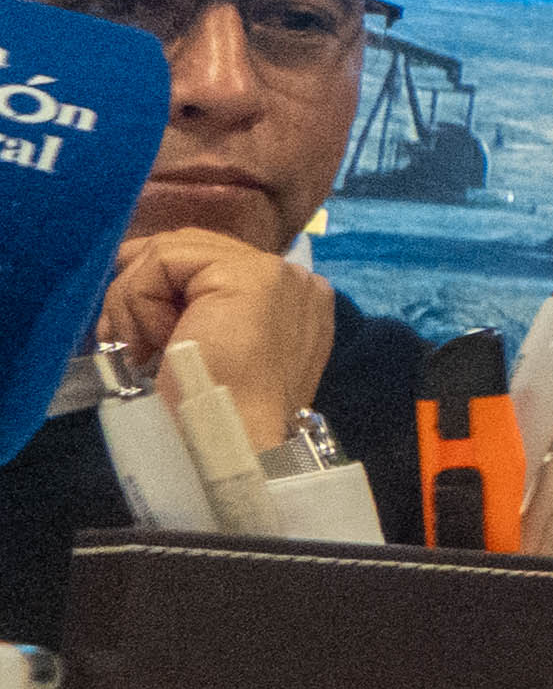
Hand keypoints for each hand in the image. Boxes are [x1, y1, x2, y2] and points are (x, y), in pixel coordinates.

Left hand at [99, 228, 339, 448]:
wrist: (239, 441)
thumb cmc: (218, 413)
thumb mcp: (207, 348)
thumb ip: (197, 309)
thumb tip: (137, 274)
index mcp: (290, 298)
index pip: (206, 262)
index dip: (158, 289)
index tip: (140, 340)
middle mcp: (292, 278)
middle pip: (186, 247)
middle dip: (138, 290)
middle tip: (125, 343)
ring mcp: (274, 272)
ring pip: (168, 250)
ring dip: (134, 300)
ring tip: (139, 348)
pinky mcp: (246, 273)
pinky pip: (162, 260)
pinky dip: (139, 300)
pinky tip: (155, 341)